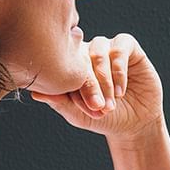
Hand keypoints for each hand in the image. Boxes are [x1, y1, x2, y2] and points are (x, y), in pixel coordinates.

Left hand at [31, 34, 164, 145]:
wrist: (134, 123)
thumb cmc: (102, 118)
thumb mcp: (78, 114)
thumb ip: (59, 101)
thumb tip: (34, 92)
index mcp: (71, 64)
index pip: (65, 65)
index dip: (73, 85)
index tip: (84, 107)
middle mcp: (87, 51)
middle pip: (81, 57)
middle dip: (89, 85)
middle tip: (97, 106)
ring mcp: (107, 47)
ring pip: (99, 52)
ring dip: (104, 80)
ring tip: (110, 103)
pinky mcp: (128, 46)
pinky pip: (120, 49)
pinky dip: (119, 71)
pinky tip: (120, 91)